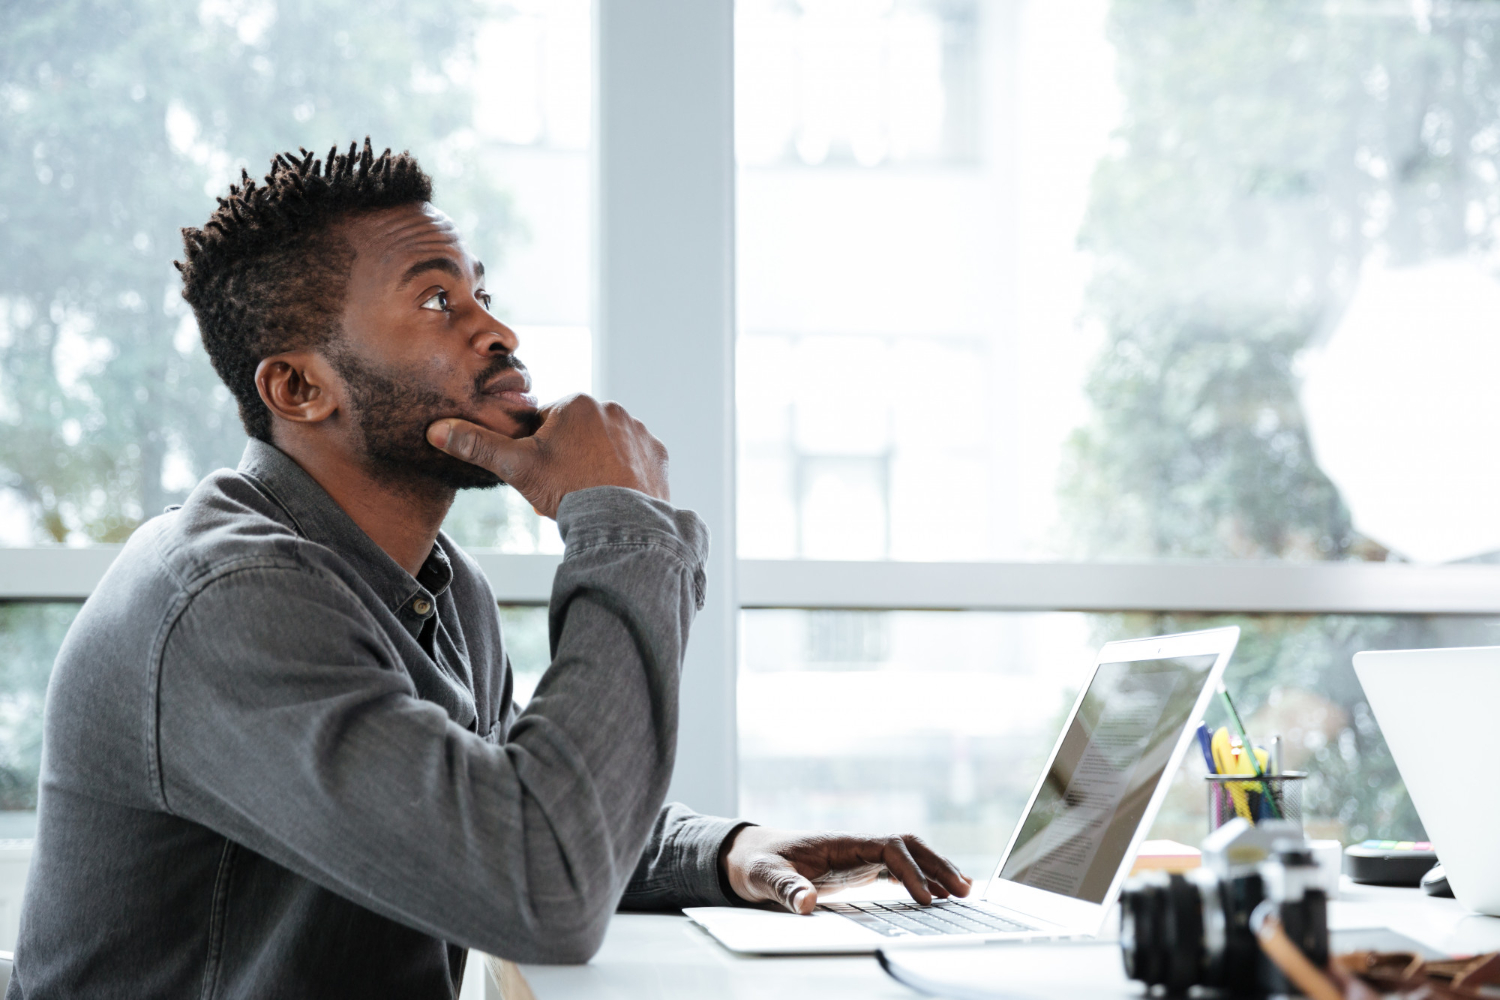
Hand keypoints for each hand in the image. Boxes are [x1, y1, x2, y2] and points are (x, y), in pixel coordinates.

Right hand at [426, 394, 668, 517]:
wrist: (620, 523)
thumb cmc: (567, 491)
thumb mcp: (516, 468)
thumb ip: (478, 445)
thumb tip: (436, 429)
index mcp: (576, 403)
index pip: (545, 424)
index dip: (537, 453)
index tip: (542, 476)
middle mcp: (612, 408)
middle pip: (577, 435)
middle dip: (567, 459)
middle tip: (564, 490)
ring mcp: (640, 431)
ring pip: (606, 447)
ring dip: (596, 466)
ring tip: (590, 495)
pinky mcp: (658, 454)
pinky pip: (635, 461)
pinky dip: (625, 475)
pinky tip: (615, 495)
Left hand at [719, 826, 971, 914]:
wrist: (749, 854)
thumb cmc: (759, 862)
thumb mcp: (766, 876)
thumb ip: (786, 888)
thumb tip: (806, 904)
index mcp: (840, 842)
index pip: (888, 848)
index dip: (910, 871)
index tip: (926, 898)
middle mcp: (855, 845)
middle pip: (907, 846)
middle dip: (937, 865)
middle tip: (964, 890)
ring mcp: (858, 855)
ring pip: (906, 855)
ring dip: (934, 869)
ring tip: (963, 891)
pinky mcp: (857, 868)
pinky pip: (897, 869)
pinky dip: (919, 879)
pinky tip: (935, 896)